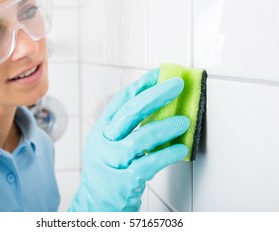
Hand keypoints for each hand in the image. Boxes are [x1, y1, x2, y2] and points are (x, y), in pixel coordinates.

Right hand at [68, 68, 189, 211]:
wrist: (94, 205)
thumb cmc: (107, 172)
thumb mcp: (110, 146)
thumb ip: (129, 129)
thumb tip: (161, 107)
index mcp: (101, 130)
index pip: (121, 100)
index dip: (142, 85)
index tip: (160, 73)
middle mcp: (104, 143)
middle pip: (130, 113)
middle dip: (156, 95)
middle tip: (177, 85)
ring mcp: (112, 162)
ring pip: (140, 138)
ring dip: (166, 126)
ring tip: (184, 121)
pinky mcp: (123, 181)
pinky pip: (149, 163)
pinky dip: (168, 154)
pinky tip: (181, 148)